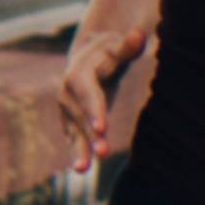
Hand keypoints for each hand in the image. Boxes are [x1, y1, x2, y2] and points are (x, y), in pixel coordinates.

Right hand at [59, 15, 151, 170]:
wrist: (88, 59)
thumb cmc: (109, 53)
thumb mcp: (118, 47)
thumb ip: (128, 45)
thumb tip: (138, 34)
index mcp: (79, 74)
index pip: (88, 94)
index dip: (94, 110)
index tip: (102, 128)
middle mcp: (68, 94)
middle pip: (80, 117)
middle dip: (90, 135)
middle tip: (103, 152)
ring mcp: (67, 109)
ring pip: (73, 131)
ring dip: (79, 150)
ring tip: (83, 169)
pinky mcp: (70, 121)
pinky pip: (73, 138)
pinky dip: (77, 152)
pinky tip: (82, 167)